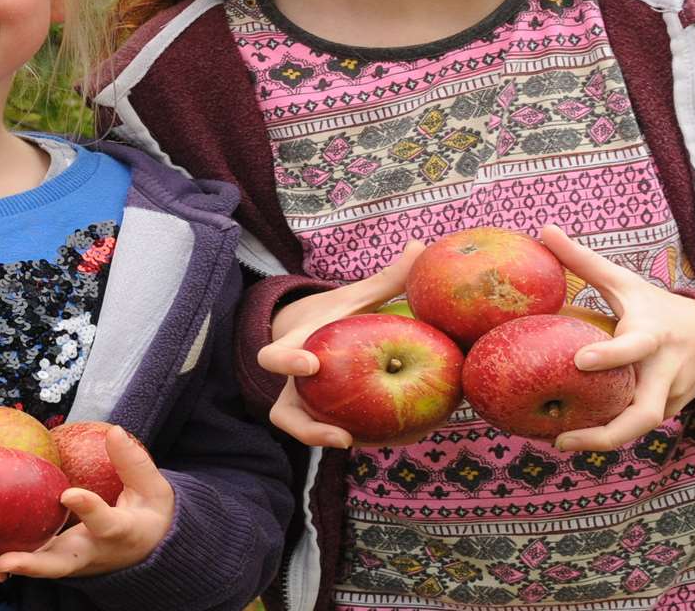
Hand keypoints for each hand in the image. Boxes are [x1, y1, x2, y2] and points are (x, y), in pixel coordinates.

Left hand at [0, 426, 173, 577]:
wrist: (147, 551)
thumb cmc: (148, 515)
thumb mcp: (154, 489)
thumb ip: (133, 463)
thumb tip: (114, 430)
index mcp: (120, 534)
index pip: (104, 523)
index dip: (88, 509)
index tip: (68, 494)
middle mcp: (91, 553)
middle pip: (61, 564)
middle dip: (34, 565)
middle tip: (5, 562)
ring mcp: (72, 561)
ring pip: (41, 567)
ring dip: (14, 564)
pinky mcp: (57, 559)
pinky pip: (33, 557)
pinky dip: (9, 554)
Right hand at [257, 242, 424, 447]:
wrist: (311, 340)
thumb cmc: (333, 319)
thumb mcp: (354, 299)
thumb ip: (385, 280)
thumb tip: (420, 246)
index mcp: (293, 349)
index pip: (274, 357)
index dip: (286, 361)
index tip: (311, 363)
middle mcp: (292, 386)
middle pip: (285, 415)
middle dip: (306, 428)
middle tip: (341, 435)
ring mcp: (305, 408)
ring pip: (309, 433)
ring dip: (338, 445)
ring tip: (375, 448)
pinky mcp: (324, 422)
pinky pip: (340, 434)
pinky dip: (369, 439)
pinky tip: (405, 438)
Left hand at [538, 225, 694, 451]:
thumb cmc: (655, 306)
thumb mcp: (625, 282)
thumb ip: (584, 261)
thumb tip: (543, 229)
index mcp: (653, 334)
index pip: (635, 347)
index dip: (612, 355)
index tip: (581, 360)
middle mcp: (665, 371)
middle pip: (646, 413)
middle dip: (608, 432)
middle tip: (562, 439)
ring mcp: (671, 397)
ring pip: (640, 427)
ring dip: (603, 441)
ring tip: (560, 444)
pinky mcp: (670, 413)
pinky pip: (637, 429)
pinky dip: (610, 437)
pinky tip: (575, 441)